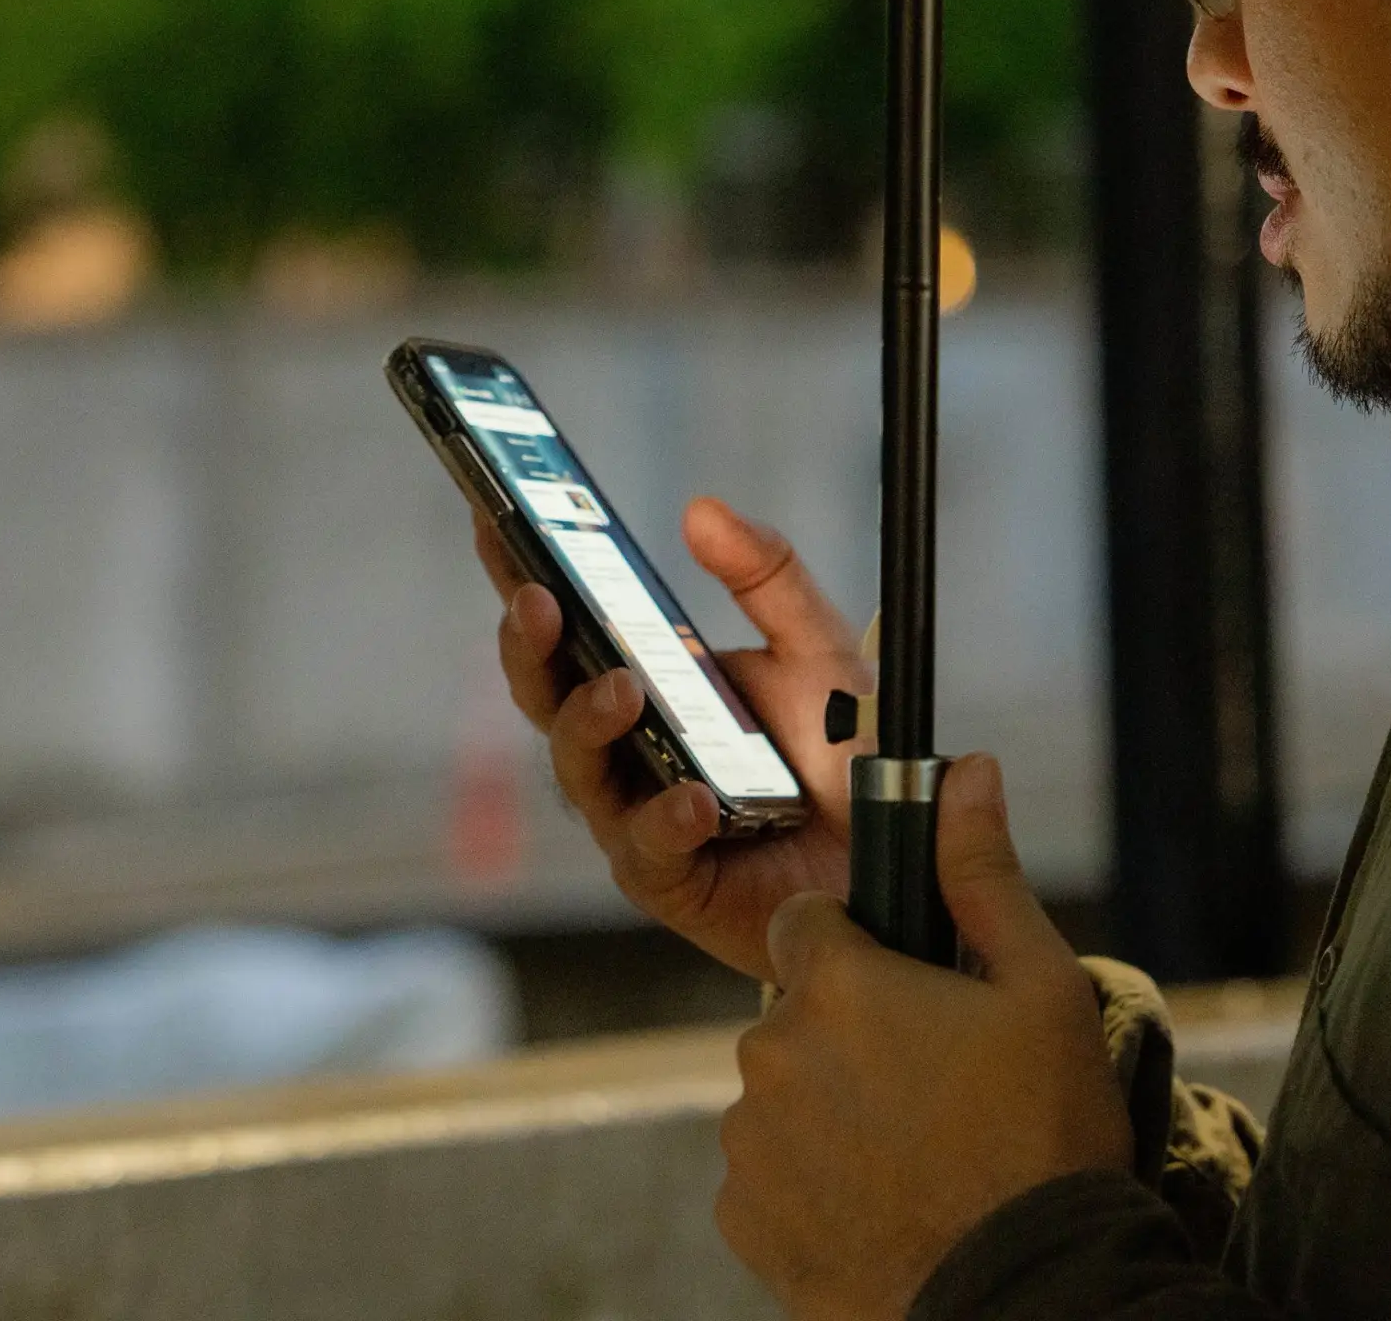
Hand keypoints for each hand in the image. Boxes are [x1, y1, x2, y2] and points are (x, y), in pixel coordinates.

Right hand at [478, 495, 866, 980]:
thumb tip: (700, 510)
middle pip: (544, 694)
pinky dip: (665, 820)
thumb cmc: (838, 746)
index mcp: (644, 680)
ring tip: (623, 689)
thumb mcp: (814, 645)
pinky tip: (694, 802)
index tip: (493, 517)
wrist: (898, 844)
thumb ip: (767, 577)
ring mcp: (636, 813)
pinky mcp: (668, 880)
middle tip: (538, 602)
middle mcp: (623, 745)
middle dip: (529, 646)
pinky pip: (646, 849)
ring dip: (589, 723)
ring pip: (578, 769)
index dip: (519, 573)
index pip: (564, 626)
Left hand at [715, 755, 1131, 1320]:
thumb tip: (967, 769)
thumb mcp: (1041, 990)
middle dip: (849, 1033)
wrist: (1022, 1293)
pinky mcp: (743, 1220)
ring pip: (779, 1094)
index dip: (858, 948)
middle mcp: (770, 1055)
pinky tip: (879, 1203)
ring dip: (827, 1108)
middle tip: (932, 1084)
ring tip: (913, 1154)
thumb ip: (983, 874)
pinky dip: (809, 1184)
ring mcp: (750, 1143)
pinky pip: (766, 1175)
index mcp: (836, 986)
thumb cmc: (1043, 1139)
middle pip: (794, 1013)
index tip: (906, 989)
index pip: (805, 924)